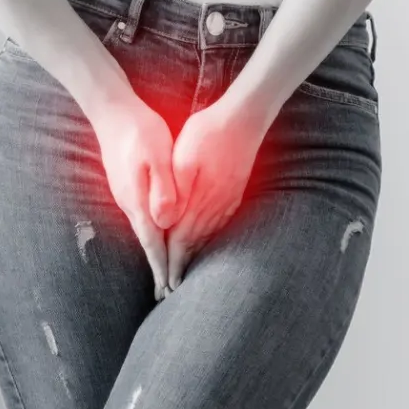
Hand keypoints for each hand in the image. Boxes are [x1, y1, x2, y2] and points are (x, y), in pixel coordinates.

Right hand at [87, 93, 179, 300]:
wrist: (111, 109)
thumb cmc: (140, 130)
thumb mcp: (158, 157)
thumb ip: (164, 189)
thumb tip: (167, 221)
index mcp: (139, 200)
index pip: (153, 242)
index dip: (163, 266)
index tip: (170, 289)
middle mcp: (129, 202)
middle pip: (147, 241)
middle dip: (158, 266)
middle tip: (167, 292)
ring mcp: (125, 194)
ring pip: (144, 229)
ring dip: (155, 251)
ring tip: (165, 270)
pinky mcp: (126, 184)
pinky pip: (141, 216)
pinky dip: (152, 232)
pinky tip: (158, 233)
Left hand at [166, 95, 270, 289]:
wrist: (243, 118)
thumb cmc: (207, 133)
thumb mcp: (182, 157)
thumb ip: (174, 191)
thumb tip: (165, 222)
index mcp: (198, 200)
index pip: (180, 240)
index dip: (170, 263)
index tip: (164, 284)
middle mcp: (215, 206)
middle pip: (195, 244)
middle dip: (183, 268)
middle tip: (174, 291)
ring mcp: (227, 201)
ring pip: (209, 236)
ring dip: (197, 256)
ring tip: (188, 273)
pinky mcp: (234, 192)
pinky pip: (221, 223)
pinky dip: (210, 238)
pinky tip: (207, 241)